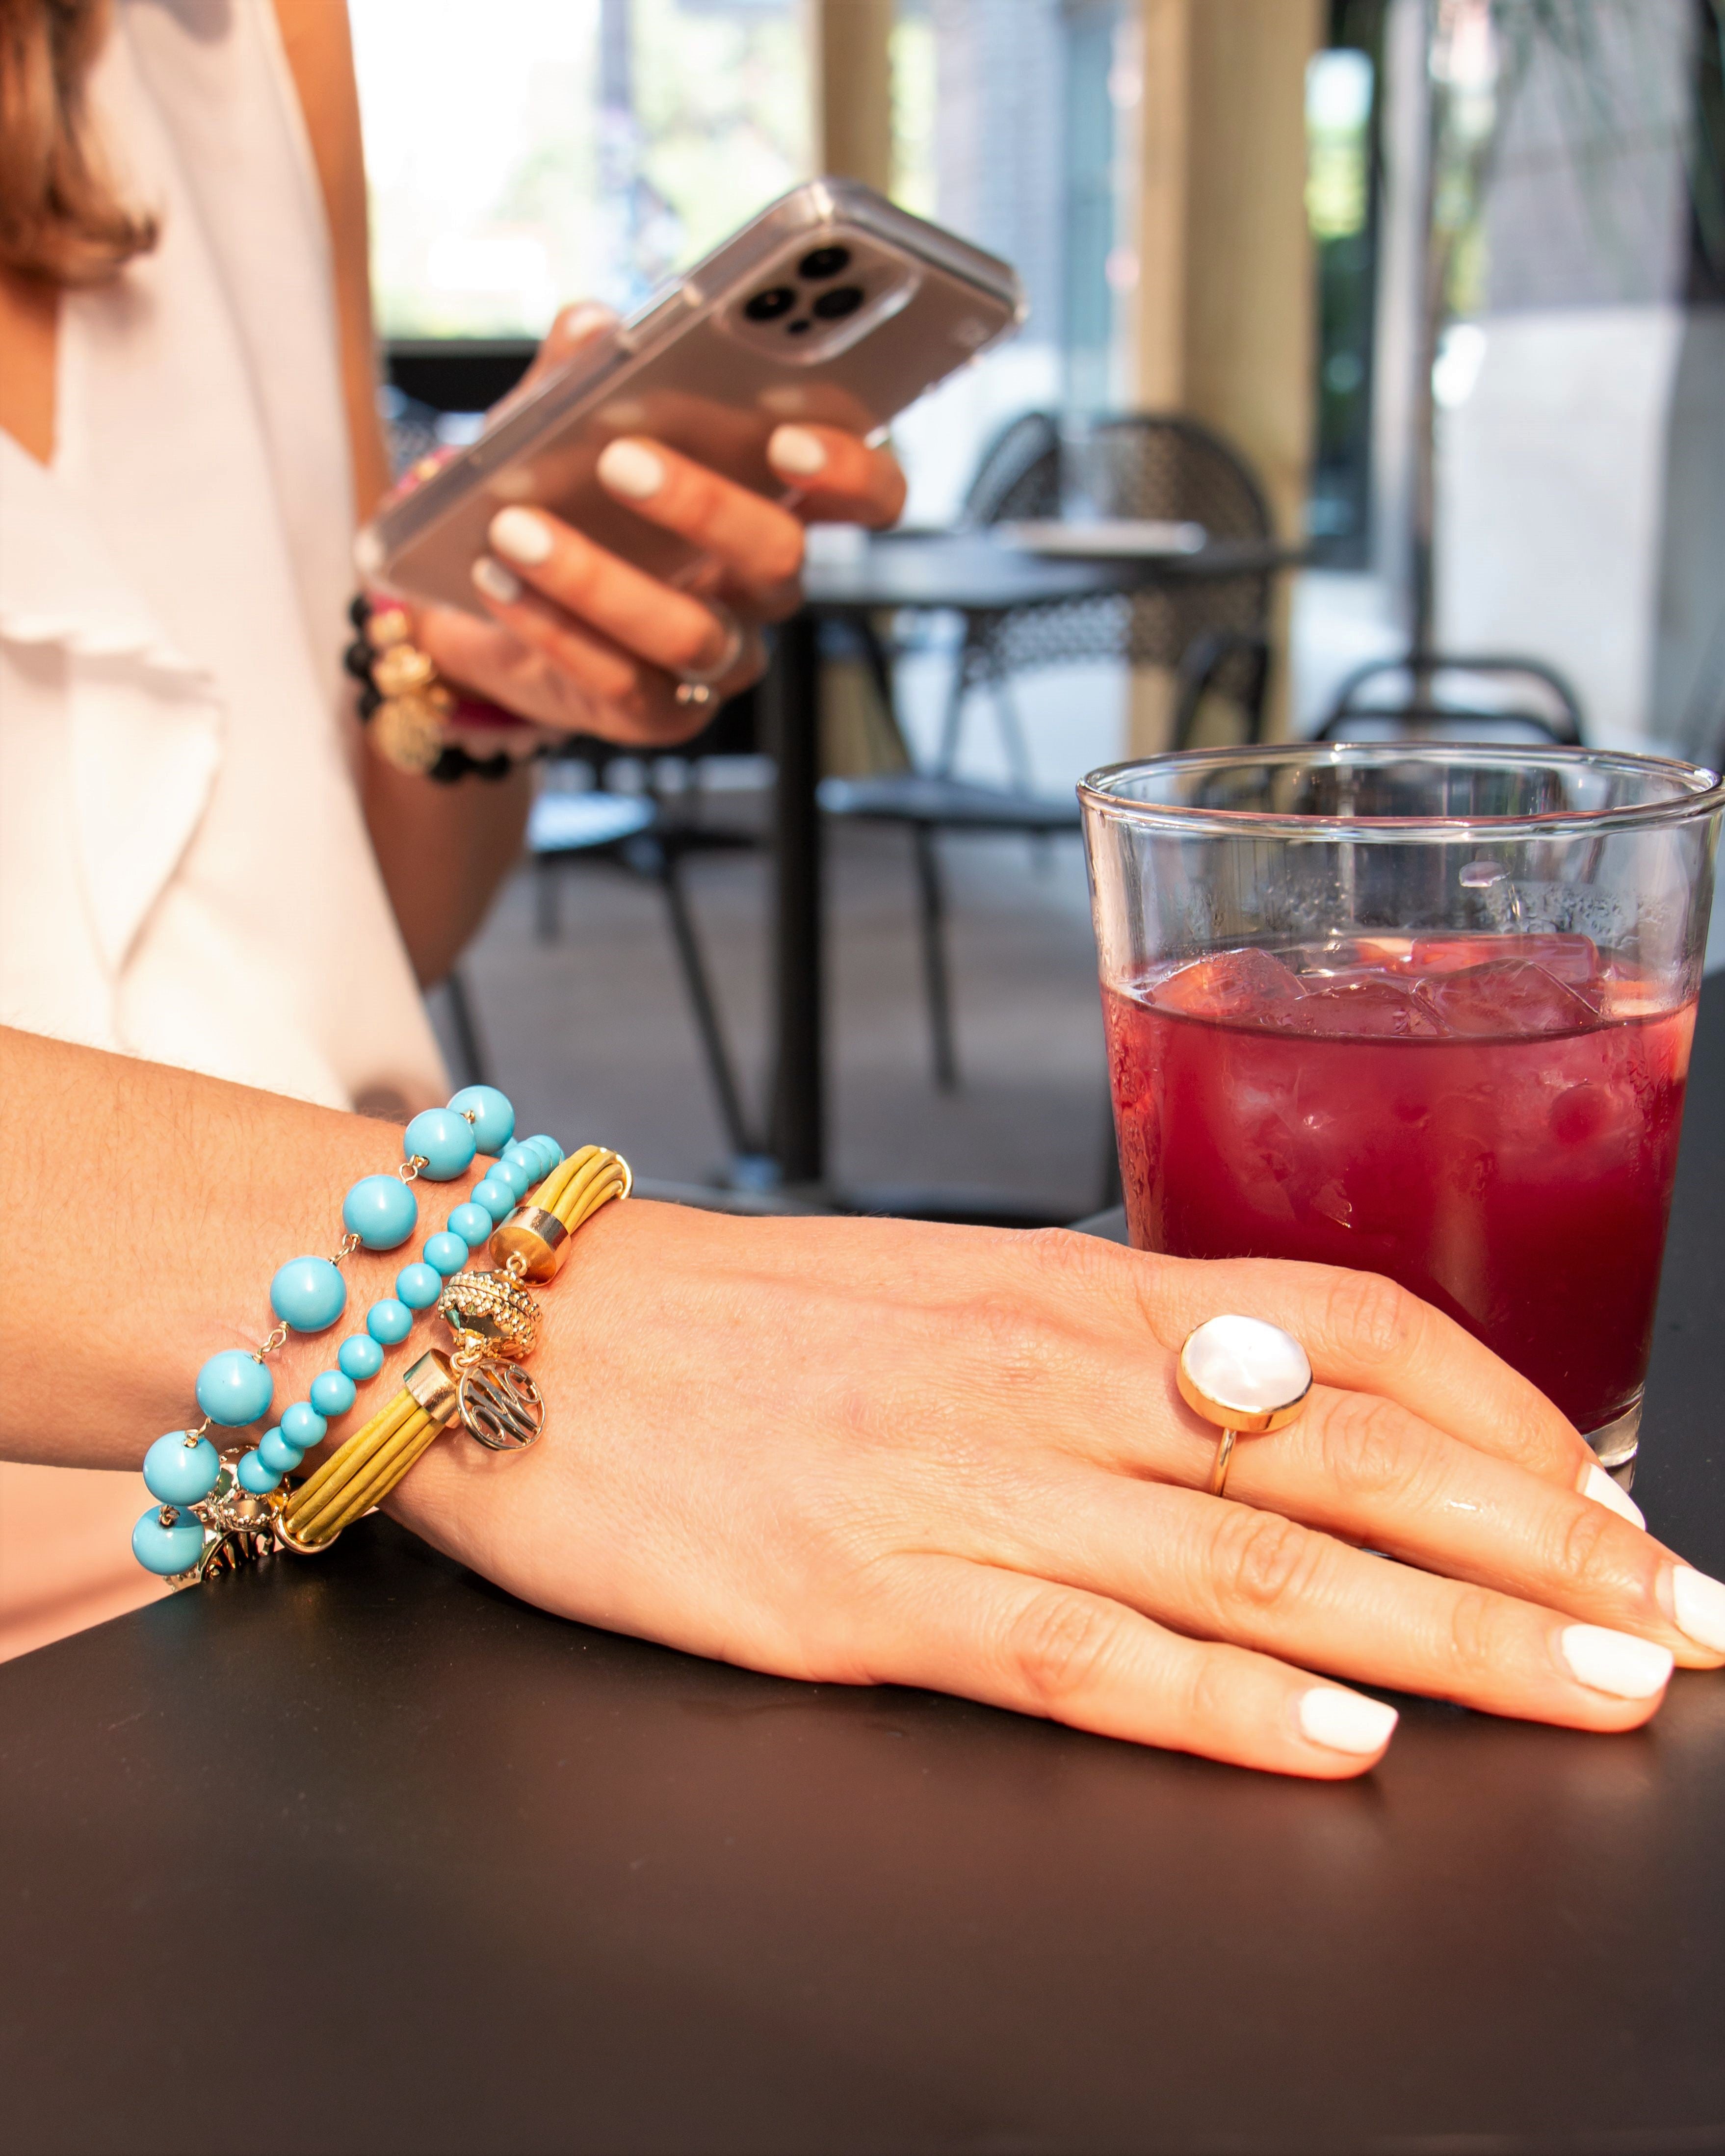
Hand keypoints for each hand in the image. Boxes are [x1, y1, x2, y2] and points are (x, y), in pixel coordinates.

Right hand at [388, 1208, 1724, 1778]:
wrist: (524, 1328)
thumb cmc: (739, 1319)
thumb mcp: (951, 1297)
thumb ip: (1107, 1352)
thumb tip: (1266, 1405)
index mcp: (1074, 1289)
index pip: (1348, 1328)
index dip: (1506, 1413)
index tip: (1611, 1495)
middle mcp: (1052, 1374)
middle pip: (1348, 1453)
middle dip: (1540, 1543)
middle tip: (1679, 1622)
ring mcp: (967, 1485)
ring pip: (1259, 1556)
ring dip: (1447, 1631)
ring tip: (1594, 1689)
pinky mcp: (870, 1595)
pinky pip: (1084, 1651)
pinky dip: (1222, 1700)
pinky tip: (1335, 1736)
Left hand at [415, 303, 905, 744]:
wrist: (475, 597)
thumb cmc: (548, 492)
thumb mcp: (553, 415)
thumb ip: (579, 363)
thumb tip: (595, 329)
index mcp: (770, 502)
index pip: (863, 495)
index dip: (851, 471)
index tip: (789, 438)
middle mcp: (760, 587)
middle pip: (779, 558)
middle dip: (703, 506)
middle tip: (619, 459)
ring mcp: (717, 658)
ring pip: (694, 633)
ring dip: (600, 579)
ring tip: (515, 526)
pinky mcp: (661, 712)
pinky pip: (627, 684)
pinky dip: (558, 630)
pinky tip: (497, 579)